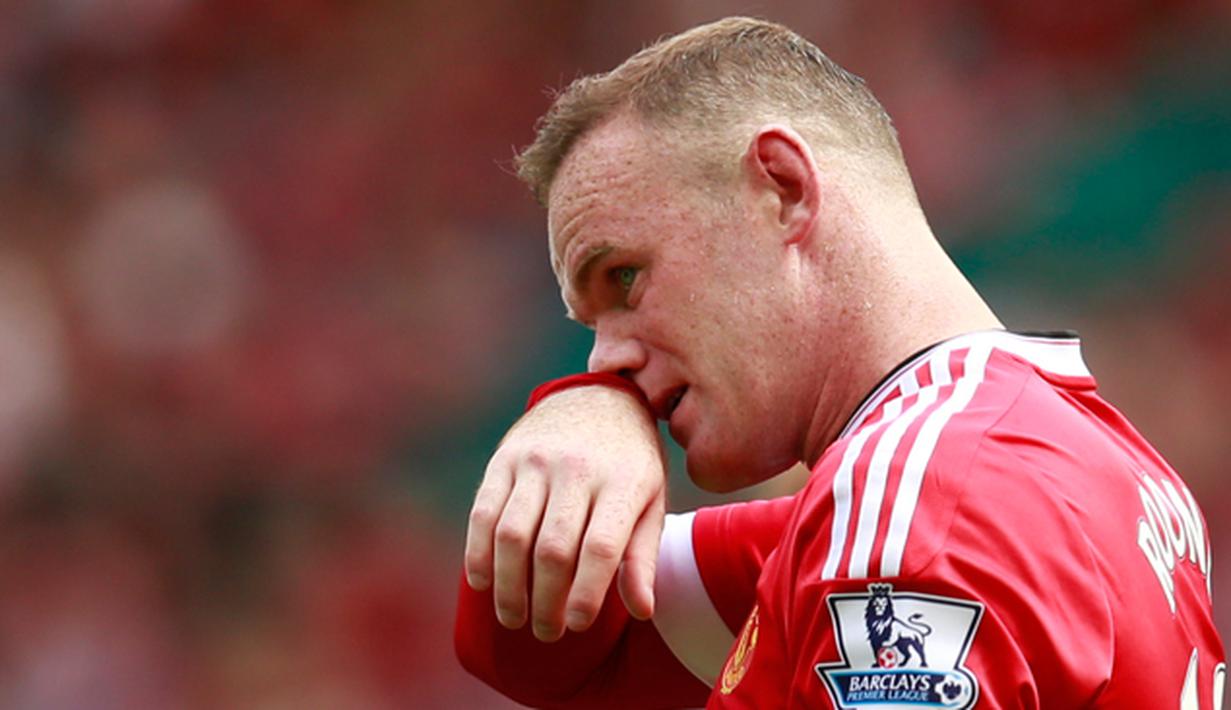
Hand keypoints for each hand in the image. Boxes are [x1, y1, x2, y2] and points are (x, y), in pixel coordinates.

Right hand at [464, 384, 666, 641]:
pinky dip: (478, 552)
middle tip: (546, 633)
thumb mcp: (650, 502)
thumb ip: (642, 556)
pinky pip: (484, 512)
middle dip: (546, 601)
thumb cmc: (630, 464)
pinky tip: (482, 582)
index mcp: (623, 481)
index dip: (586, 594)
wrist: (597, 398)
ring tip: (513, 618)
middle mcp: (577, 469)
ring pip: (513, 534)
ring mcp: (537, 461)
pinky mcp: (505, 459)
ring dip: (508, 586)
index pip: (601, 548)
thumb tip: (642, 610)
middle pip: (553, 549)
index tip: (578, 626)